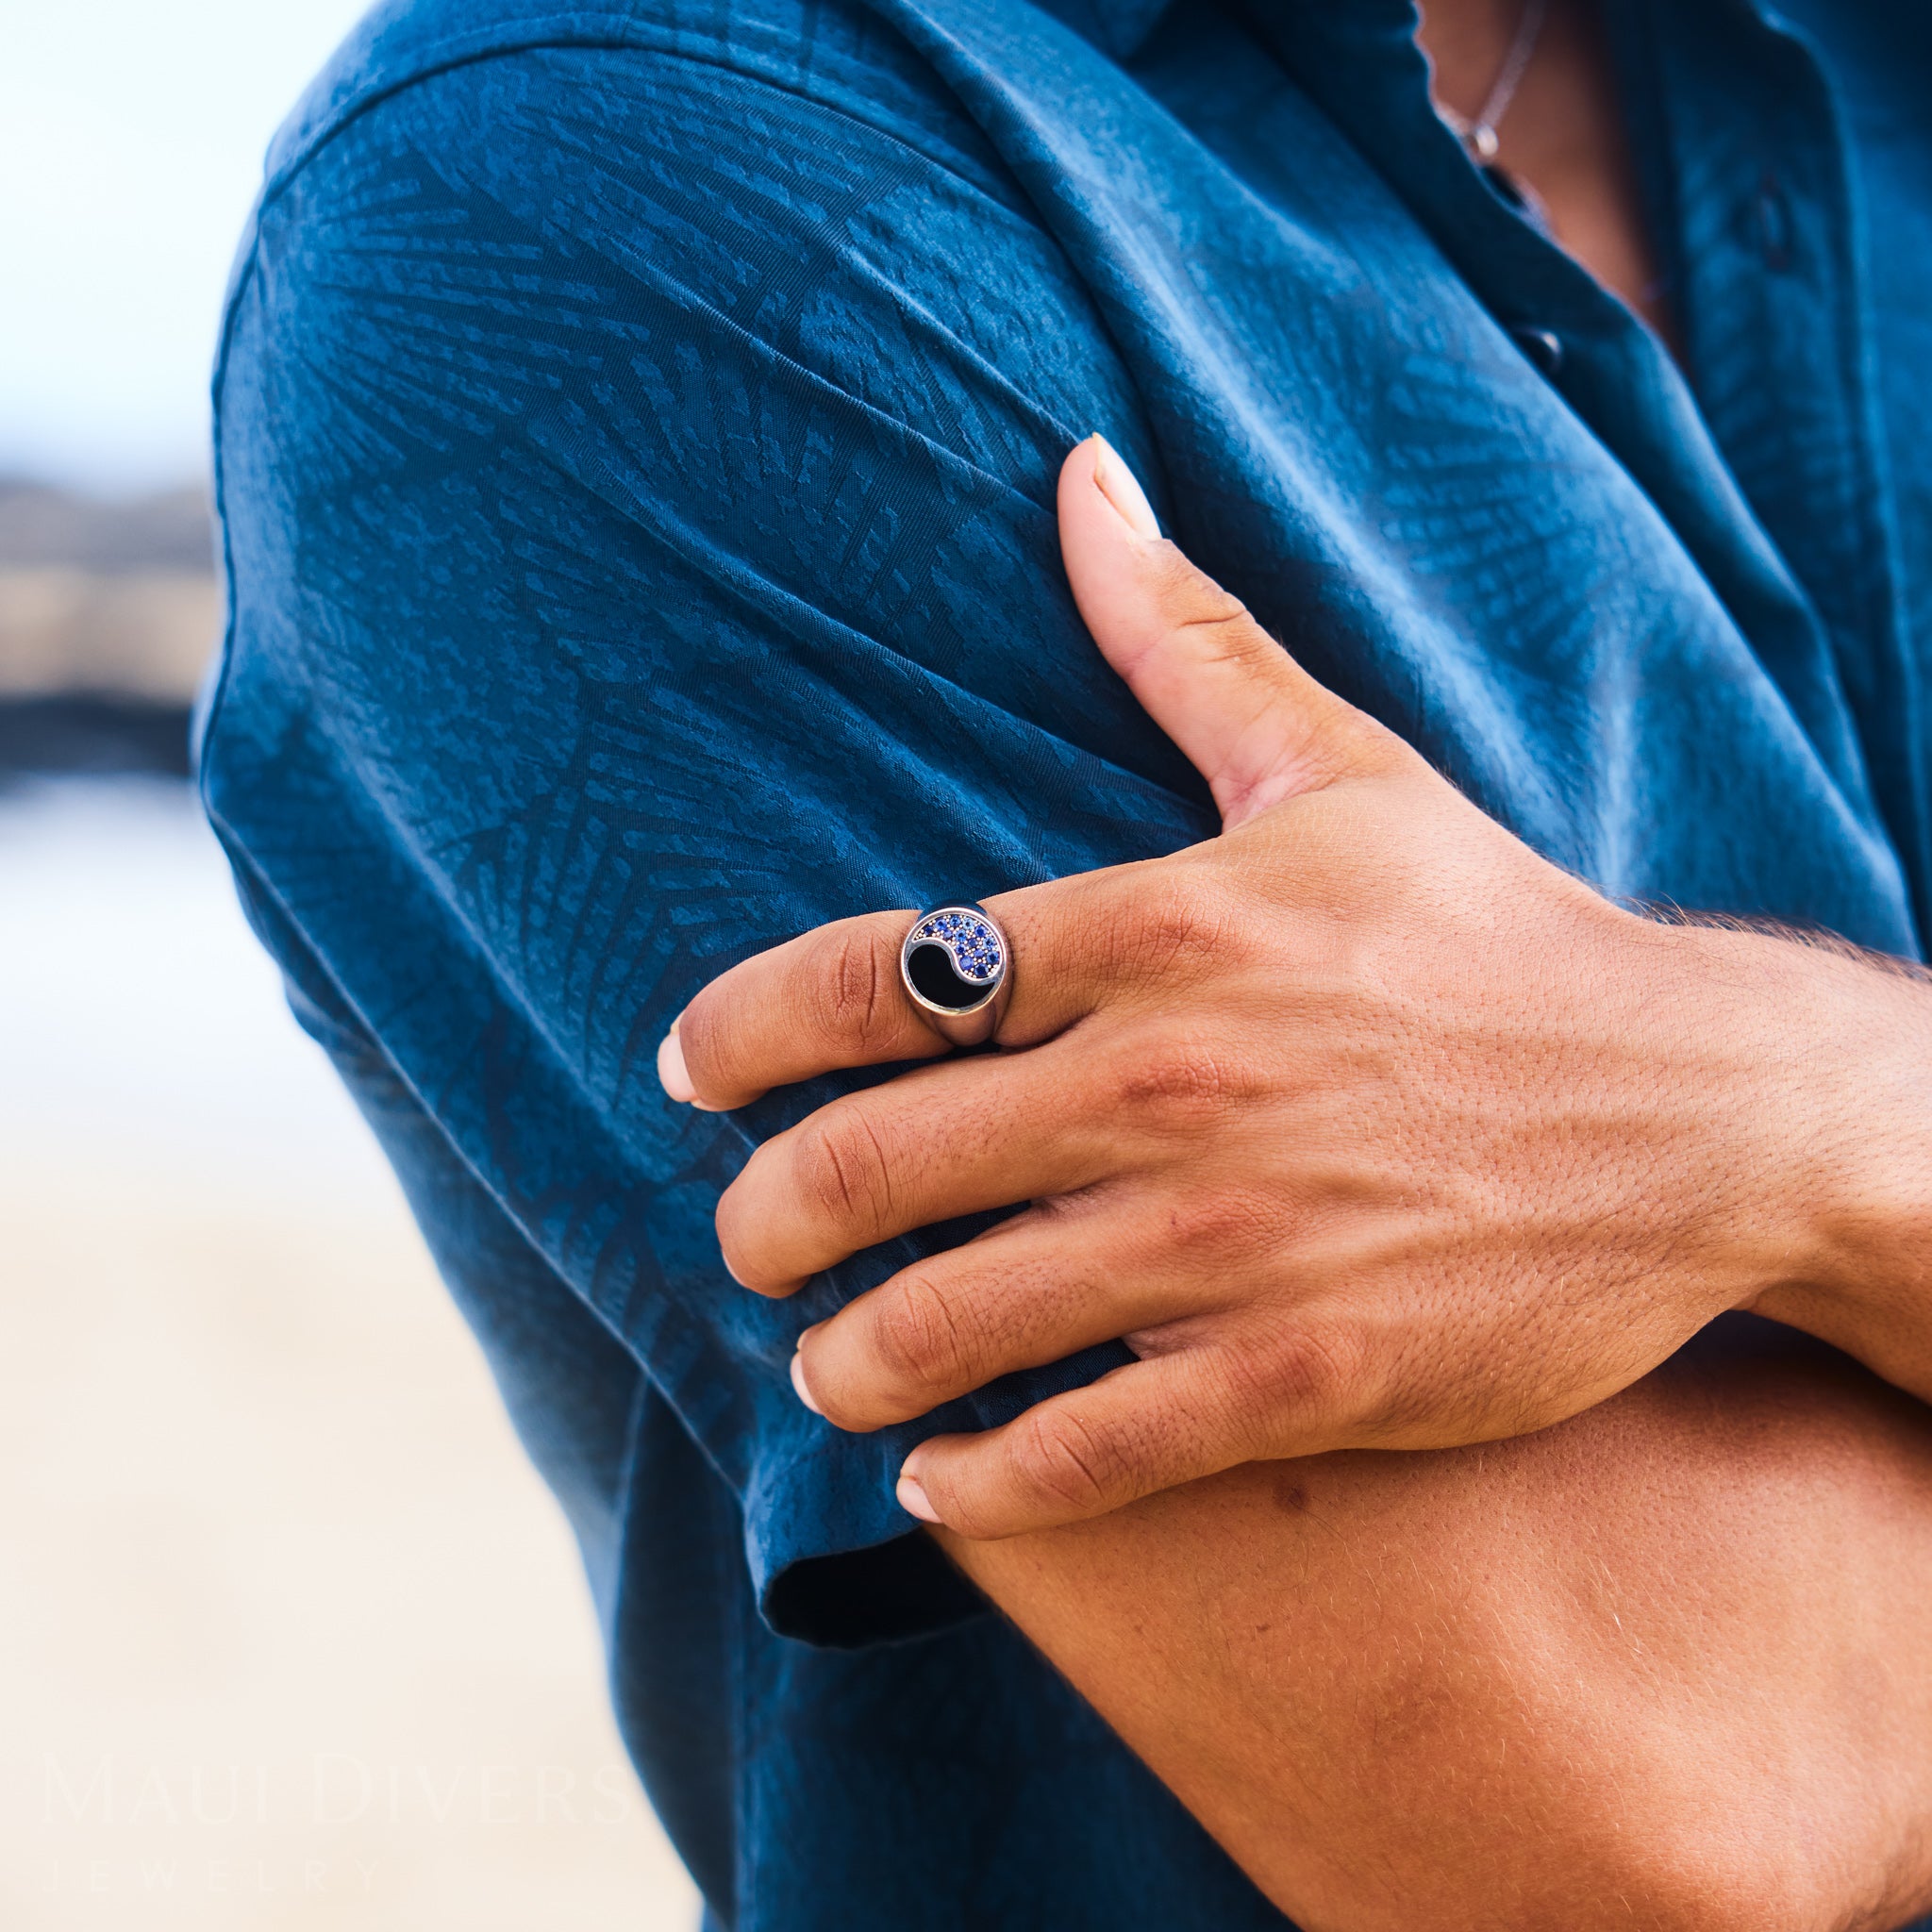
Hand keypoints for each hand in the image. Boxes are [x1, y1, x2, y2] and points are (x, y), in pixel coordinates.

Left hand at [659, 434, 1930, 1538]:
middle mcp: (1166, 1079)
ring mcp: (1232, 1237)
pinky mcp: (1304, 1368)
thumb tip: (1081, 475)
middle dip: (763, 1225)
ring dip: (848, 1362)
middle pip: (864, 1167)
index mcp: (1155, 927)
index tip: (692, 1074)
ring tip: (833, 1367)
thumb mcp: (1336, 768)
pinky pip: (1086, 1448)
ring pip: (946, 1324)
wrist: (1705, 1108)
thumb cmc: (1496, 933)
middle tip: (750, 1245)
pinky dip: (987, 1481)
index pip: (869, 979)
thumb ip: (1184, 638)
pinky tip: (949, 1480)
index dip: (737, 1035)